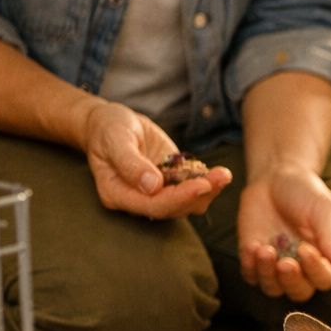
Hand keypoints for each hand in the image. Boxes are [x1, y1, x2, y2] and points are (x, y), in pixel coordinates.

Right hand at [82, 102, 231, 217]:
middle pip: (173, 207)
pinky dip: (207, 183)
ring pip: (186, 202)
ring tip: (224, 175)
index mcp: (118, 194)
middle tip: (221, 177)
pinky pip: (190, 188)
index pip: (152, 205)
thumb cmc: (107, 130)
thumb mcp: (114, 140)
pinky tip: (219, 173)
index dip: (179, 198)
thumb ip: (130, 163)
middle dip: (199, 194)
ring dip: (208, 190)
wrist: (111, 123)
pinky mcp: (170, 182)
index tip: (201, 185)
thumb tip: (152, 185)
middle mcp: (138, 199)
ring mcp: (156, 192)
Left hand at [237, 166, 330, 301]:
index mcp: (324, 258)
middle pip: (299, 292)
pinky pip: (250, 275)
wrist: (276, 177)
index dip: (315, 270)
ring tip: (265, 250)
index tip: (306, 249)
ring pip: (273, 288)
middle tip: (285, 262)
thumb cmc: (306, 193)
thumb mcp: (324, 210)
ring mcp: (275, 266)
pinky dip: (250, 265)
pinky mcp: (253, 259)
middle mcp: (301, 268)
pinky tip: (253, 245)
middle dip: (291, 280)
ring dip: (268, 275)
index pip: (324, 279)